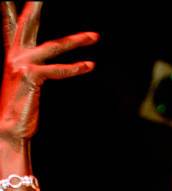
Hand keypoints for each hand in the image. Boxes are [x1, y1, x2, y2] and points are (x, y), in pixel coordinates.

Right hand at [0, 2, 97, 144]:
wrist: (9, 130)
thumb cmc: (20, 108)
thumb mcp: (26, 83)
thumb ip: (33, 68)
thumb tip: (40, 65)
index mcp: (13, 56)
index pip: (12, 26)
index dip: (13, 9)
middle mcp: (14, 56)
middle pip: (26, 24)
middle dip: (35, 6)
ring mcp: (20, 65)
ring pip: (53, 46)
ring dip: (77, 40)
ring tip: (96, 36)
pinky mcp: (31, 77)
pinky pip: (57, 70)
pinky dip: (75, 68)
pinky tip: (90, 65)